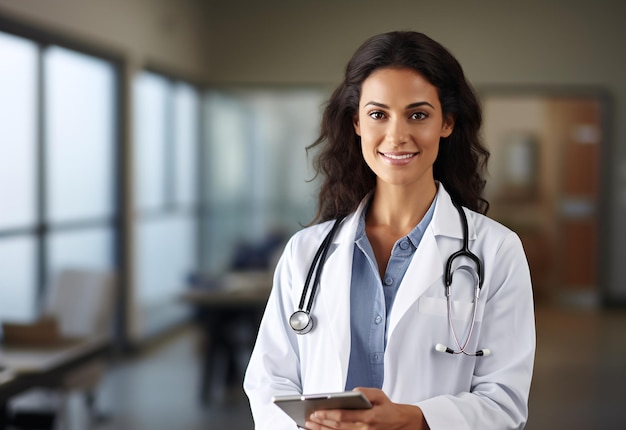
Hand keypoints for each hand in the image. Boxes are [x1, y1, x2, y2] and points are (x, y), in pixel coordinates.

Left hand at [304, 387, 428, 429]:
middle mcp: (365, 429)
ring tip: (309, 425)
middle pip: (338, 428)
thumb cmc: (387, 407)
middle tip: (309, 418)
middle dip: (322, 423)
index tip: (316, 411)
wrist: (400, 423)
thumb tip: (352, 392)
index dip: (328, 415)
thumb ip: (365, 392)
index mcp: (369, 417)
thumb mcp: (380, 394)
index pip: (344, 417)